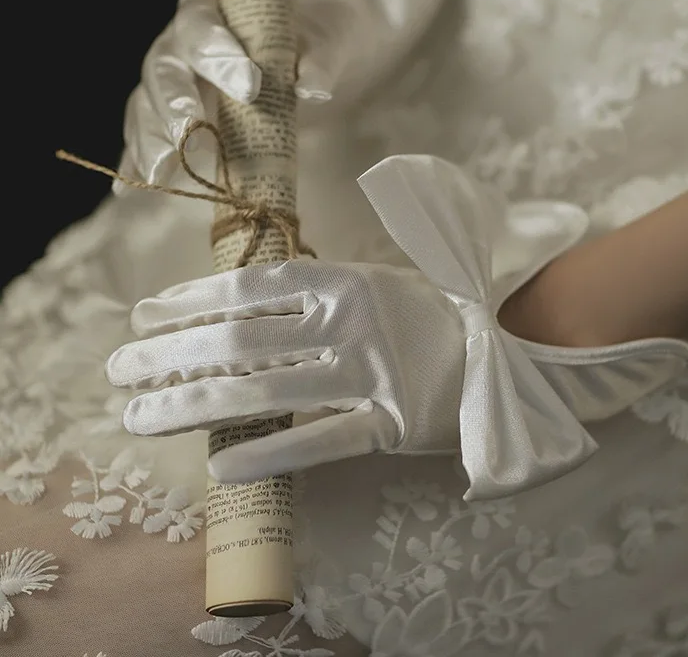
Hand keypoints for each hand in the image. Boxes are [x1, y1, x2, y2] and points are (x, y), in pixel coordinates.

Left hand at [107, 155, 687, 499]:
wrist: (513, 346)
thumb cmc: (434, 309)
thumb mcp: (376, 281)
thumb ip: (316, 286)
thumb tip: (245, 295)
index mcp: (344, 279)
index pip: (249, 286)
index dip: (191, 300)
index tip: (143, 316)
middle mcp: (348, 321)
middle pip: (240, 339)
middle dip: (171, 355)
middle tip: (117, 372)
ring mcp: (368, 373)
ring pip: (265, 389)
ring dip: (194, 403)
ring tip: (140, 418)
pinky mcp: (390, 424)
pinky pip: (320, 440)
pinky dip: (268, 452)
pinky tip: (218, 467)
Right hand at [117, 0, 452, 191]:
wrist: (319, 49)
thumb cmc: (322, 33)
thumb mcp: (332, 36)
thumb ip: (322, 56)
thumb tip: (312, 86)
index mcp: (214, 6)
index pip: (202, 22)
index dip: (216, 52)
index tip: (248, 85)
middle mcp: (183, 40)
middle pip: (163, 66)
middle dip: (173, 100)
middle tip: (189, 131)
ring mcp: (177, 80)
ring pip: (146, 102)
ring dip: (151, 136)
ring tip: (161, 170)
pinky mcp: (179, 116)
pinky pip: (151, 135)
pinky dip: (140, 159)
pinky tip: (132, 186)